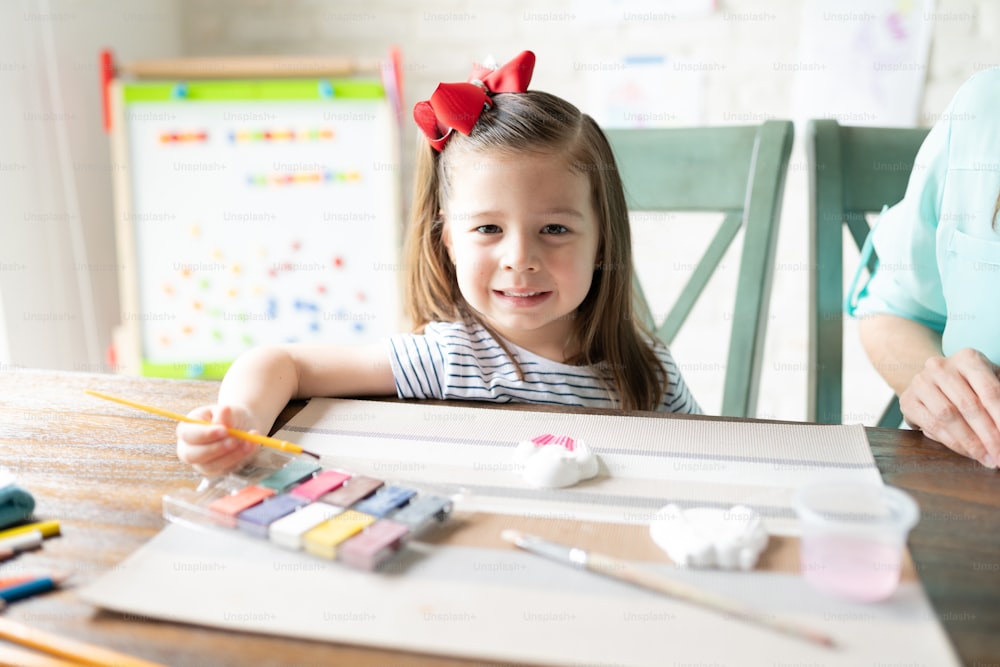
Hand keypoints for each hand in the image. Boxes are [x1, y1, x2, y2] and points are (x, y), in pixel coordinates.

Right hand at [176, 404, 258, 475]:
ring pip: (211, 466)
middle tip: (234, 441)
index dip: (205, 434)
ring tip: (248, 442)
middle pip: (191, 455)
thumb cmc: (230, 416)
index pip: (188, 434)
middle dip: (215, 449)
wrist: (241, 426)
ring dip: (231, 455)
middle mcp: (189, 448)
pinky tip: (251, 446)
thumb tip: (224, 413)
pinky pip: (226, 469)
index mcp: (187, 429)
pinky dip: (241, 458)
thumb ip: (223, 414)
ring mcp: (201, 462)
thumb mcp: (227, 410)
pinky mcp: (216, 470)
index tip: (224, 430)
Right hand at [899, 348, 999, 467]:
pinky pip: (931, 425)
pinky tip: (965, 451)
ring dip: (969, 442)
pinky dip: (951, 442)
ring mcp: (920, 382)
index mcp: (967, 358)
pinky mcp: (907, 400)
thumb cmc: (970, 387)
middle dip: (987, 435)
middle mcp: (940, 366)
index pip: (990, 390)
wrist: (934, 384)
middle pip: (968, 405)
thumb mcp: (989, 385)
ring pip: (947, 416)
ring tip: (984, 457)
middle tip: (999, 456)